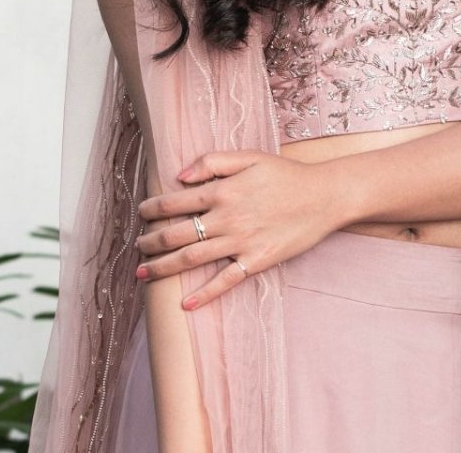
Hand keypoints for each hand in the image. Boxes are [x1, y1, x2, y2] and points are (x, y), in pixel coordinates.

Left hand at [133, 150, 346, 310]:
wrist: (324, 196)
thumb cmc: (286, 174)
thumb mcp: (248, 157)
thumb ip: (212, 161)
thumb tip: (179, 176)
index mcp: (221, 190)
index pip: (174, 202)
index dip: (152, 208)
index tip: (141, 213)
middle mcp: (226, 218)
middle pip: (176, 234)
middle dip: (150, 242)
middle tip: (137, 247)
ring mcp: (240, 242)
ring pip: (191, 259)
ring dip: (163, 268)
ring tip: (143, 273)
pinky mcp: (256, 261)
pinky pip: (225, 281)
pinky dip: (204, 294)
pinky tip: (186, 304)